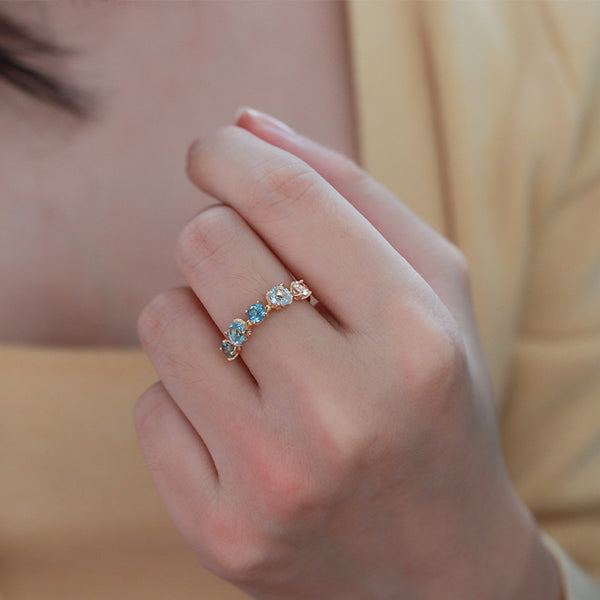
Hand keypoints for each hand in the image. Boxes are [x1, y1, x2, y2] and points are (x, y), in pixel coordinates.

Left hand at [135, 109, 560, 599]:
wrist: (439, 562)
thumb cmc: (437, 404)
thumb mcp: (433, 291)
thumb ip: (348, 193)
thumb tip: (247, 124)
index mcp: (412, 340)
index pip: (284, 198)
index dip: (229, 154)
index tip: (215, 151)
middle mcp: (343, 414)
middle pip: (206, 245)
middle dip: (221, 239)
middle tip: (257, 274)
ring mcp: (273, 482)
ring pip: (164, 319)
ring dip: (200, 316)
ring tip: (258, 356)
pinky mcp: (219, 532)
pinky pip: (151, 405)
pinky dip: (187, 394)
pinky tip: (242, 422)